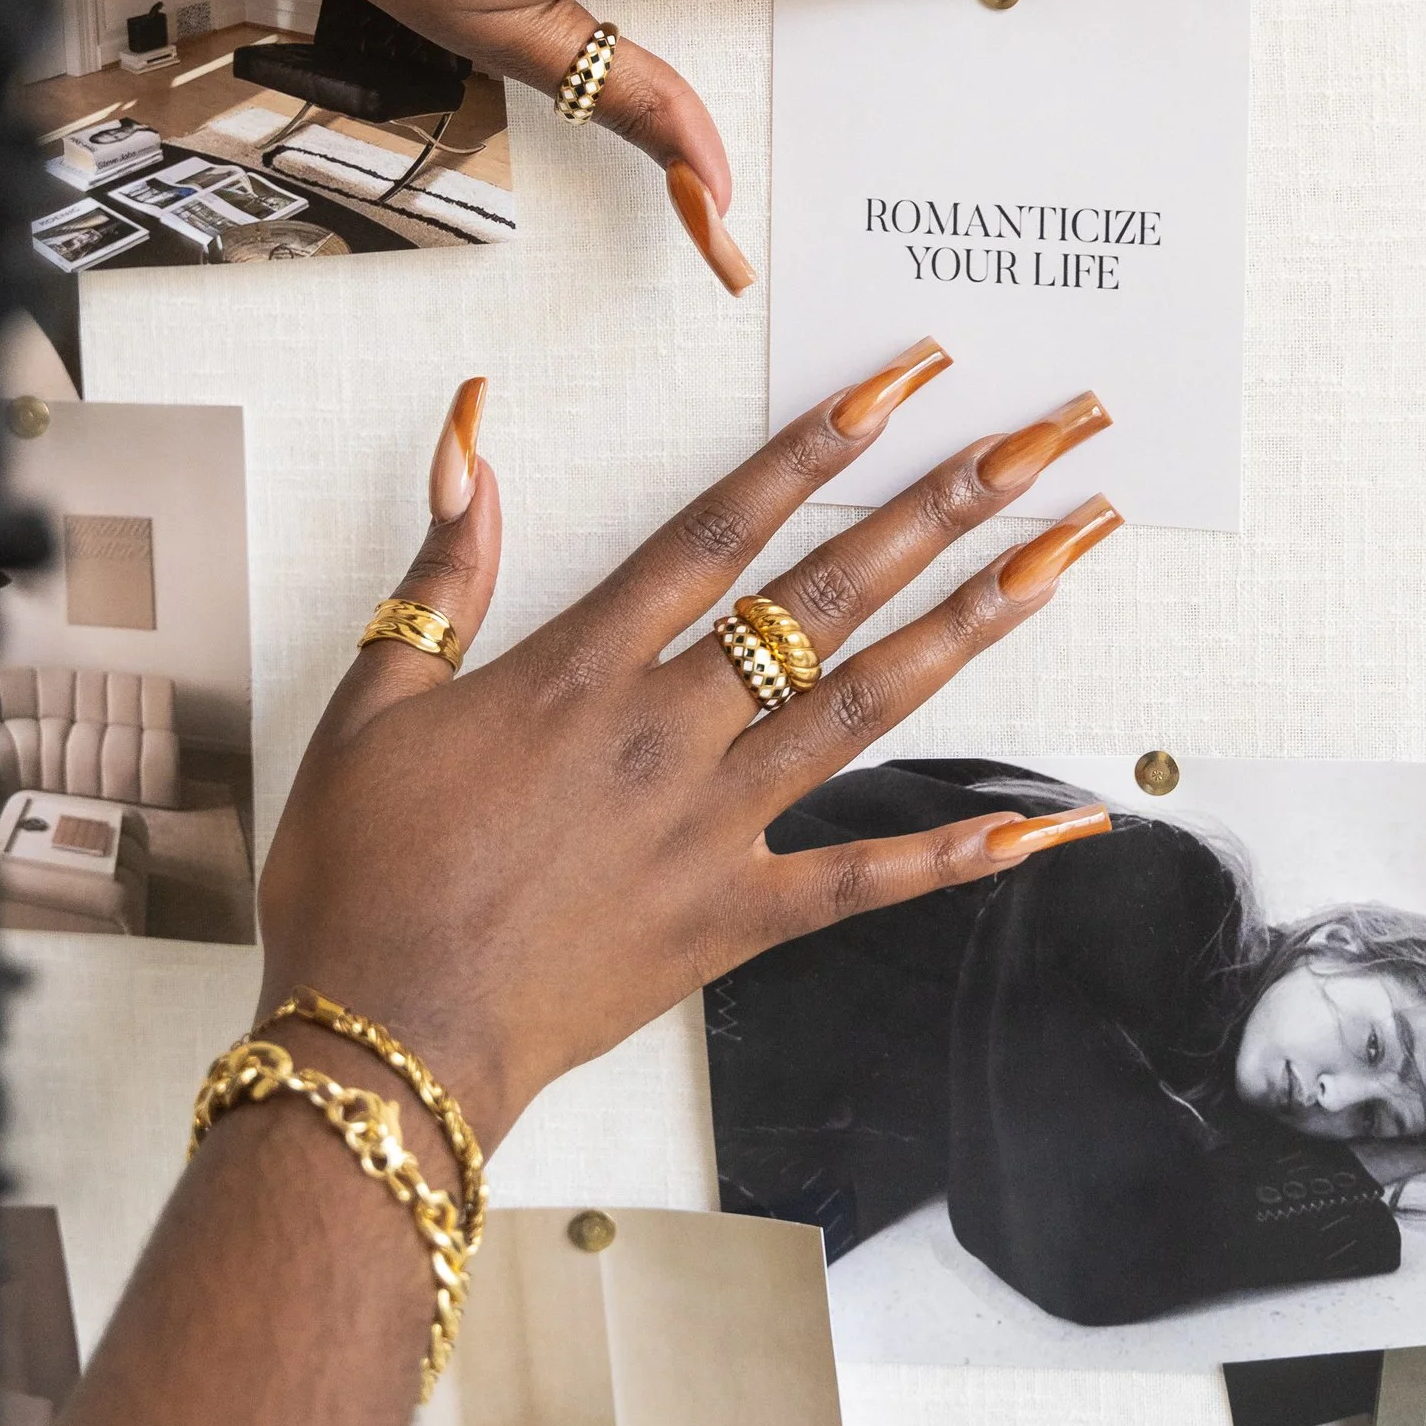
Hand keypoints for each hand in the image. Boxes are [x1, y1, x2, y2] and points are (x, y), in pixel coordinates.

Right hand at [252, 354, 1123, 1147]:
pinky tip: (1045, 824)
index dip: (819, 445)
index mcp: (583, 670)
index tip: (906, 382)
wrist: (377, 1043)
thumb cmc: (359, 878)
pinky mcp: (733, 920)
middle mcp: (669, 734)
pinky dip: (957, 854)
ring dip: (975, 626)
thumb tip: (471, 438)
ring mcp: (713, 828)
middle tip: (1041, 442)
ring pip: (869, 706)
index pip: (724, 527)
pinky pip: (864, 882)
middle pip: (828, 595)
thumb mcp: (374, 701)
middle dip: (944, 508)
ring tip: (1066, 557)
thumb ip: (443, 570)